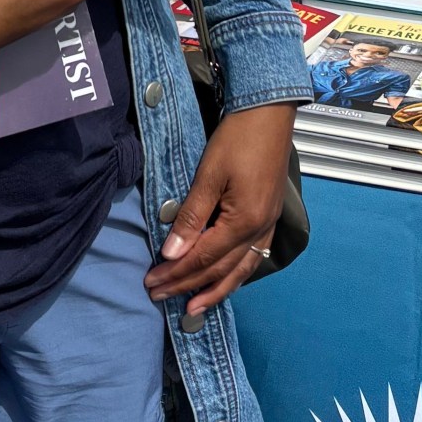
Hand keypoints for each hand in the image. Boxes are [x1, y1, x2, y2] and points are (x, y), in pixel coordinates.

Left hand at [145, 102, 296, 315]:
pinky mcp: (270, 217)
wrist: (270, 114)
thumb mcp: (209, 175)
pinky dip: (235, 274)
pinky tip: (224, 280)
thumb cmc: (237, 138)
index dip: (176, 274)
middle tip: (160, 297)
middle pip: (220, 269)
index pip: (203, 258)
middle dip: (188, 286)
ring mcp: (268, 225)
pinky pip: (252, 257)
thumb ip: (191, 217)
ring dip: (216, 290)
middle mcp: (260, 230)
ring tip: (194, 308)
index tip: (151, 283)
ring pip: (241, 270)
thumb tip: (171, 253)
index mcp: (244, 221)